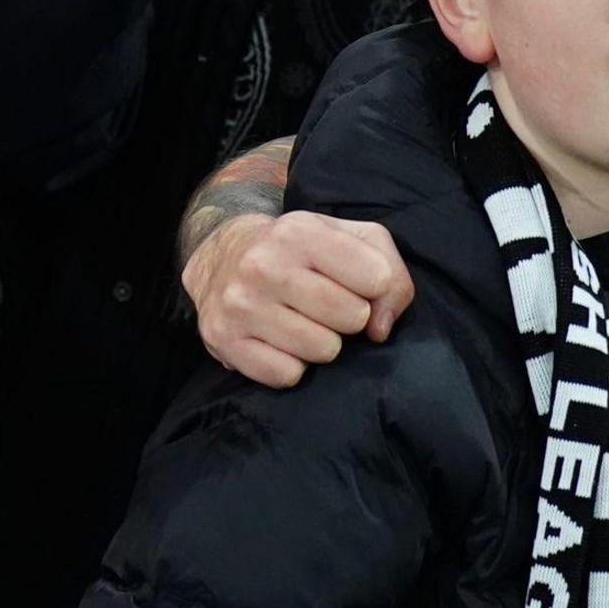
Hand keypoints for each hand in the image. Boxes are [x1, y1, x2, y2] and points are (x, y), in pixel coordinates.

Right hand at [185, 211, 414, 388]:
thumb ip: (389, 273)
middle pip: (351, 316)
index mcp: (297, 232)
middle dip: (351, 319)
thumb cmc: (298, 252)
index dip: (374, 287)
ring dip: (323, 345)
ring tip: (304, 325)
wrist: (219, 258)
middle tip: (329, 309)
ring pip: (322, 350)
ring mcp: (239, 304)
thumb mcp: (347, 239)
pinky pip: (286, 375)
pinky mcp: (223, 339)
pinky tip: (280, 344)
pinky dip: (291, 367)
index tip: (353, 284)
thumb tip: (381, 329)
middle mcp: (262, 265)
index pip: (376, 278)